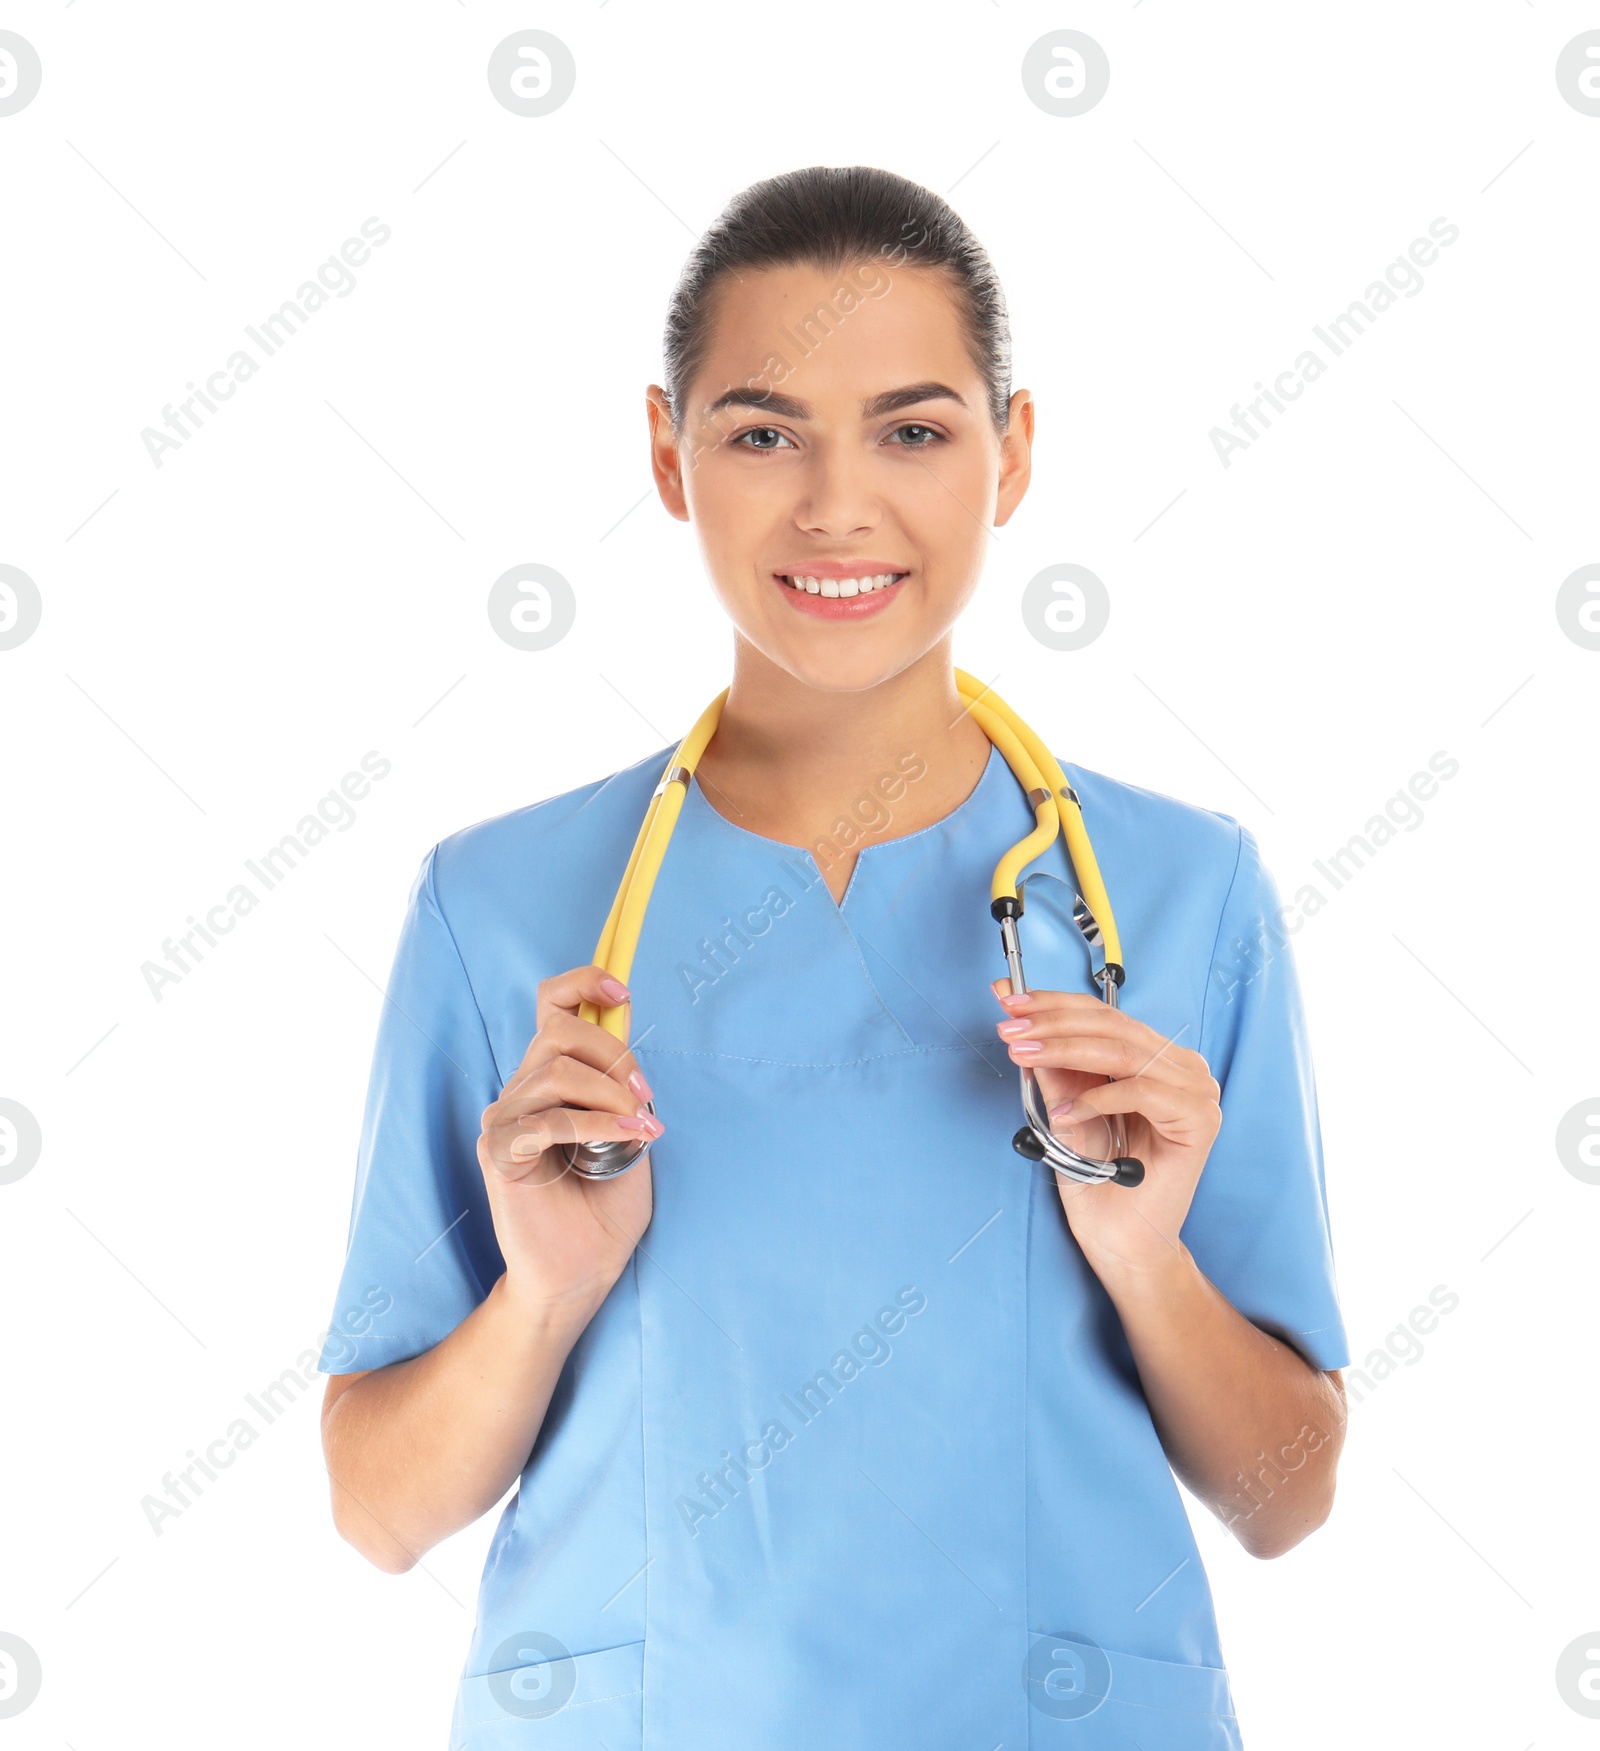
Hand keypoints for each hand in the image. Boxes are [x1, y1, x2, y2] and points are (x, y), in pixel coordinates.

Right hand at [477, 965, 661, 1322]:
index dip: (585, 982)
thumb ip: (622, 1081)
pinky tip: (627, 1141)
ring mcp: (505, 1119)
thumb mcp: (629, 1128)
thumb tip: (627, 1030)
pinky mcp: (500, 1152)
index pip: (552, 1003)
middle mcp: (522, 1089)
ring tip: (641, 1128)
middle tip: (646, 1098)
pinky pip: (547, 1119)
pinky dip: (596, 1124)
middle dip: (615, 1055)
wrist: (584, 1270)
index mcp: (551, 1076)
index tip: (624, 993)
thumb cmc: (607, 1203)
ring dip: (612, 1094)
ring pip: (557, 1071)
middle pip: (560, 1031)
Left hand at [991, 979, 1221, 1280]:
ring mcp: (1196, 1091)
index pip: (1103, 1013)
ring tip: (1023, 1056)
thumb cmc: (1096, 1179)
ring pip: (1122, 1051)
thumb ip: (1050, 1063)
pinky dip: (1095, 1098)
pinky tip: (1064, 1114)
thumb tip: (1016, 1014)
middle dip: (1052, 1023)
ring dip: (1064, 1050)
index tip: (1008, 1001)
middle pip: (1111, 1025)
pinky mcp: (1199, 1120)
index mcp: (1155, 1057)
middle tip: (1010, 1028)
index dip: (1053, 1004)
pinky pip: (1140, 1091)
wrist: (1119, 1240)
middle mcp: (1181, 1067)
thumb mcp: (1064, 1108)